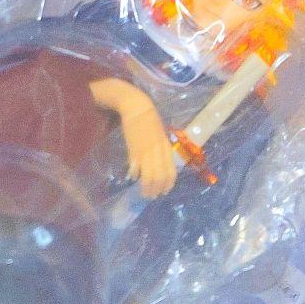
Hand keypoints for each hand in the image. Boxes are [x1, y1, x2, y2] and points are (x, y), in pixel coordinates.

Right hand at [90, 77, 177, 198]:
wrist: (137, 107)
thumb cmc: (149, 120)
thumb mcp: (160, 135)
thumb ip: (160, 149)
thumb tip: (159, 164)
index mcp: (166, 148)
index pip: (171, 172)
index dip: (168, 185)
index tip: (163, 192)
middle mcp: (159, 152)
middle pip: (161, 178)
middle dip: (156, 190)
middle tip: (151, 196)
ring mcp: (147, 152)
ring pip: (150, 177)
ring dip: (146, 188)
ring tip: (143, 192)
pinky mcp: (134, 149)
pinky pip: (137, 168)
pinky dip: (135, 175)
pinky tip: (133, 177)